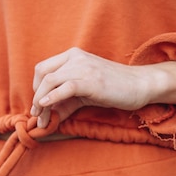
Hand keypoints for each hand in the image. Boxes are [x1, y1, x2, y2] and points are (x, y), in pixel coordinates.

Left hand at [31, 47, 175, 127]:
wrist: (139, 85)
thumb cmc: (113, 89)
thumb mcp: (84, 94)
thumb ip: (65, 102)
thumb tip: (48, 117)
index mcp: (72, 56)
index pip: (42, 68)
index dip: (36, 88)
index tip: (39, 106)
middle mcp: (75, 58)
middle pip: (42, 74)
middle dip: (36, 97)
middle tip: (37, 116)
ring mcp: (82, 67)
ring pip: (49, 81)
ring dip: (41, 102)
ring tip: (42, 119)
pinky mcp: (89, 80)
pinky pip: (64, 88)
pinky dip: (51, 99)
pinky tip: (47, 109)